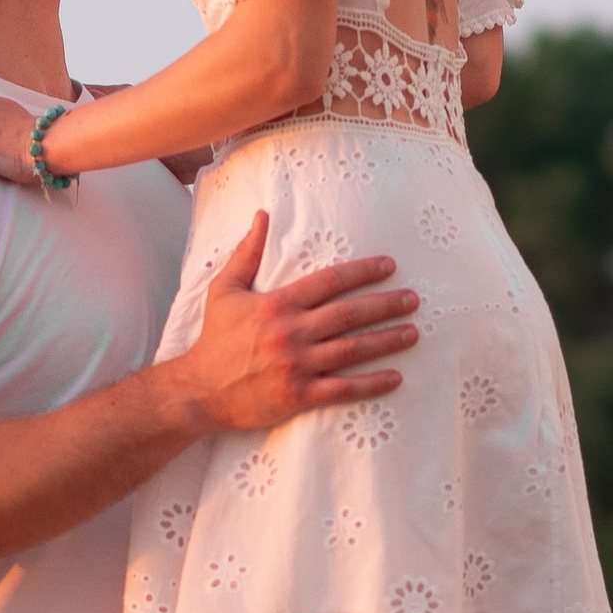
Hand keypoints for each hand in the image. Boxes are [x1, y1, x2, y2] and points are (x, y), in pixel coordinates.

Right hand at [173, 219, 416, 433]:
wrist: (199, 391)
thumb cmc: (214, 339)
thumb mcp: (225, 290)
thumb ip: (247, 252)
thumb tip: (262, 215)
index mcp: (277, 305)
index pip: (330, 281)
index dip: (363, 271)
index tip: (389, 265)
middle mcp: (291, 333)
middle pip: (349, 314)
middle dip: (385, 305)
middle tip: (413, 299)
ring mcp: (297, 366)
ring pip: (352, 350)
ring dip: (387, 341)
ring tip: (412, 333)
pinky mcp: (299, 396)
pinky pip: (343, 389)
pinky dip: (372, 384)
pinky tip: (395, 377)